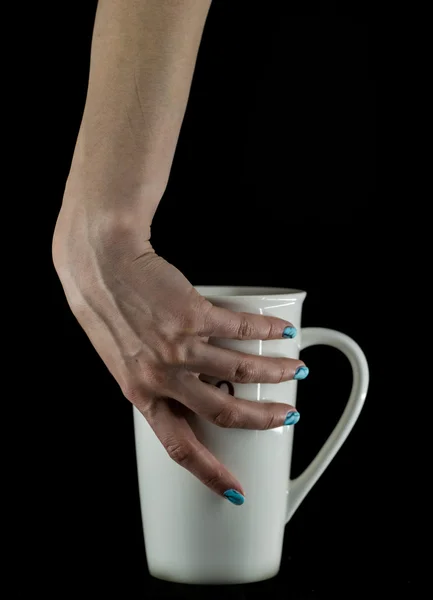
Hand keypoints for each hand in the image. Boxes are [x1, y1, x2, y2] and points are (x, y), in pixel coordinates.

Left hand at [53, 213, 307, 501]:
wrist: (98, 265)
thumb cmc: (108, 311)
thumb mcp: (124, 361)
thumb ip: (155, 381)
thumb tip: (192, 391)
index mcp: (142, 395)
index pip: (179, 447)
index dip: (210, 474)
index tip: (235, 492)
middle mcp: (162, 376)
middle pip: (225, 412)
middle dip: (264, 419)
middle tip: (287, 416)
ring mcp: (179, 346)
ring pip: (242, 369)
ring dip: (277, 371)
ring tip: (295, 369)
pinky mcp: (193, 314)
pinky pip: (242, 327)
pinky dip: (269, 329)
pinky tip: (284, 330)